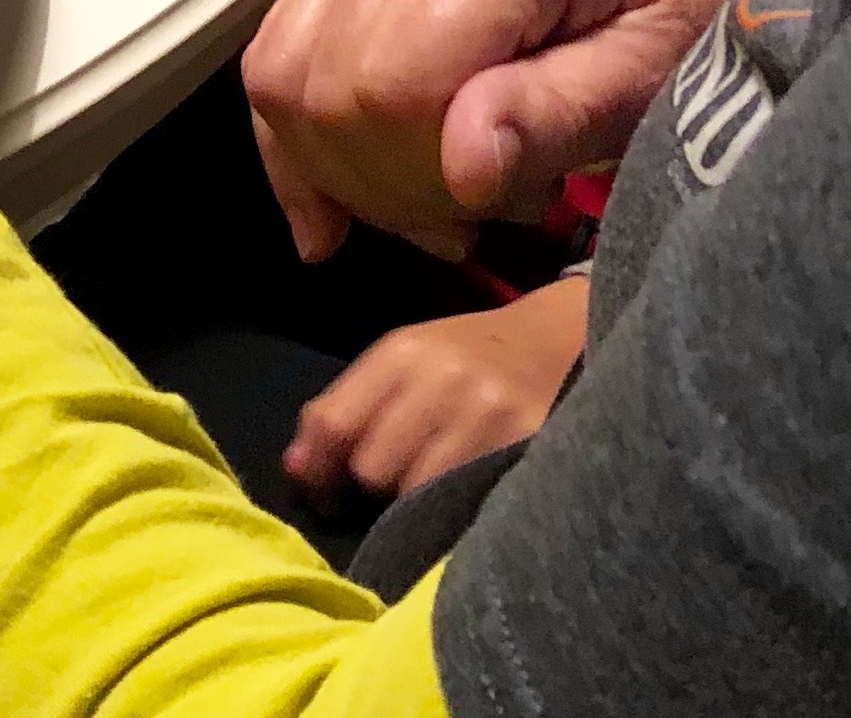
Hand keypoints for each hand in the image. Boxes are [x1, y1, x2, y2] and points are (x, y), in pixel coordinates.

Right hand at [243, 0, 778, 262]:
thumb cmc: (676, 13)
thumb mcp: (648, 80)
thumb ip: (554, 117)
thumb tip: (457, 166)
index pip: (395, 83)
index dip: (419, 178)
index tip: (485, 216)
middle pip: (330, 85)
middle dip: (383, 186)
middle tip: (464, 220)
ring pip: (285, 72)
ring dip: (338, 169)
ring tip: (425, 202)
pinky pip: (279, 50)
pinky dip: (294, 139)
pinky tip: (334, 204)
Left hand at [285, 279, 588, 506]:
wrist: (556, 340)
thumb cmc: (466, 357)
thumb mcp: (404, 361)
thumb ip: (344, 407)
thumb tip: (294, 470)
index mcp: (404, 351)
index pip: (336, 424)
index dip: (320, 470)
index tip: (325, 491)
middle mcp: (444, 378)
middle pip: (373, 468)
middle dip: (377, 482)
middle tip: (400, 475)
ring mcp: (489, 414)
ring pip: (419, 494)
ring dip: (419, 501)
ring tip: (438, 481)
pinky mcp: (527, 446)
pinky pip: (467, 505)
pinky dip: (458, 509)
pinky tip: (464, 495)